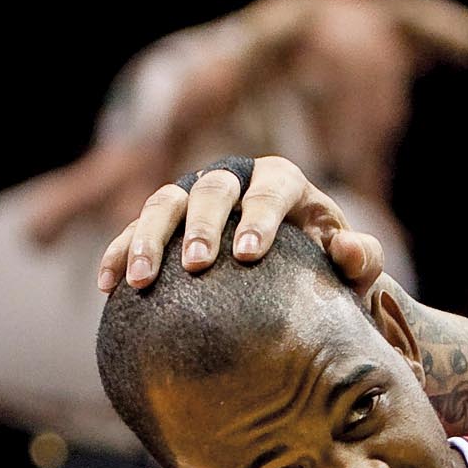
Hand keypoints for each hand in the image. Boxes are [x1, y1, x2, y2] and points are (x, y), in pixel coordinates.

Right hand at [97, 156, 383, 292]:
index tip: (249, 254)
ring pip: (163, 203)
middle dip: (202, 224)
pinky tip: (107, 286)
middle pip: (212, 189)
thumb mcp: (352, 268)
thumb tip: (347, 249)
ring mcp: (192, 198)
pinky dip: (119, 253)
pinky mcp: (164, 224)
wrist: (293, 274)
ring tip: (142, 281)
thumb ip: (360, 257)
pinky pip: (133, 231)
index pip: (271, 188)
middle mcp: (234, 181)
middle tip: (198, 265)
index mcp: (283, 181)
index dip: (259, 216)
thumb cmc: (326, 268)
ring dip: (149, 239)